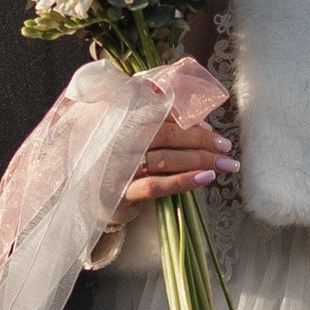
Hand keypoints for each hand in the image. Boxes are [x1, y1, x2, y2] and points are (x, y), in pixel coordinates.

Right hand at [117, 80, 233, 209]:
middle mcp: (118, 140)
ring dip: (199, 160)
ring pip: (165, 159)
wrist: (85, 196)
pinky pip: (156, 186)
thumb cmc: (116, 161)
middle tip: (224, 145)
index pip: (159, 114)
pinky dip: (183, 181)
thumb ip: (156, 121)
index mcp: (120, 120)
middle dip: (200, 139)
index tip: (208, 126)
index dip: (187, 119)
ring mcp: (118, 167)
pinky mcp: (120, 193)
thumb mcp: (128, 136)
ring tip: (224, 163)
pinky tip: (205, 178)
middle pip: (166, 135)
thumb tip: (199, 122)